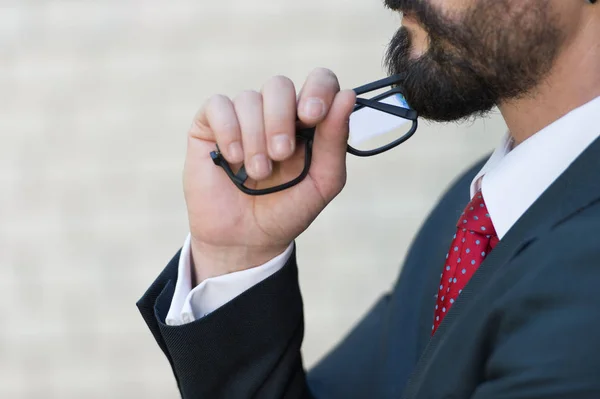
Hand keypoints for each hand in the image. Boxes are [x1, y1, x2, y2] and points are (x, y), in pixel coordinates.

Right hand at [183, 68, 355, 281]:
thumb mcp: (322, 182)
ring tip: (257, 172)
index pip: (319, 81)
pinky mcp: (210, 124)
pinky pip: (219, 105)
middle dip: (280, 120)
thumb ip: (335, 141)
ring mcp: (242, 116)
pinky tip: (232, 159)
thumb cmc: (287, 209)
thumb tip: (347, 95)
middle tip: (281, 155)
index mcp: (308, 120)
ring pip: (249, 99)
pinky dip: (228, 131)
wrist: (246, 239)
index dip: (317, 89)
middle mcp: (275, 112)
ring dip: (255, 138)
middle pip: (279, 85)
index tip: (312, 116)